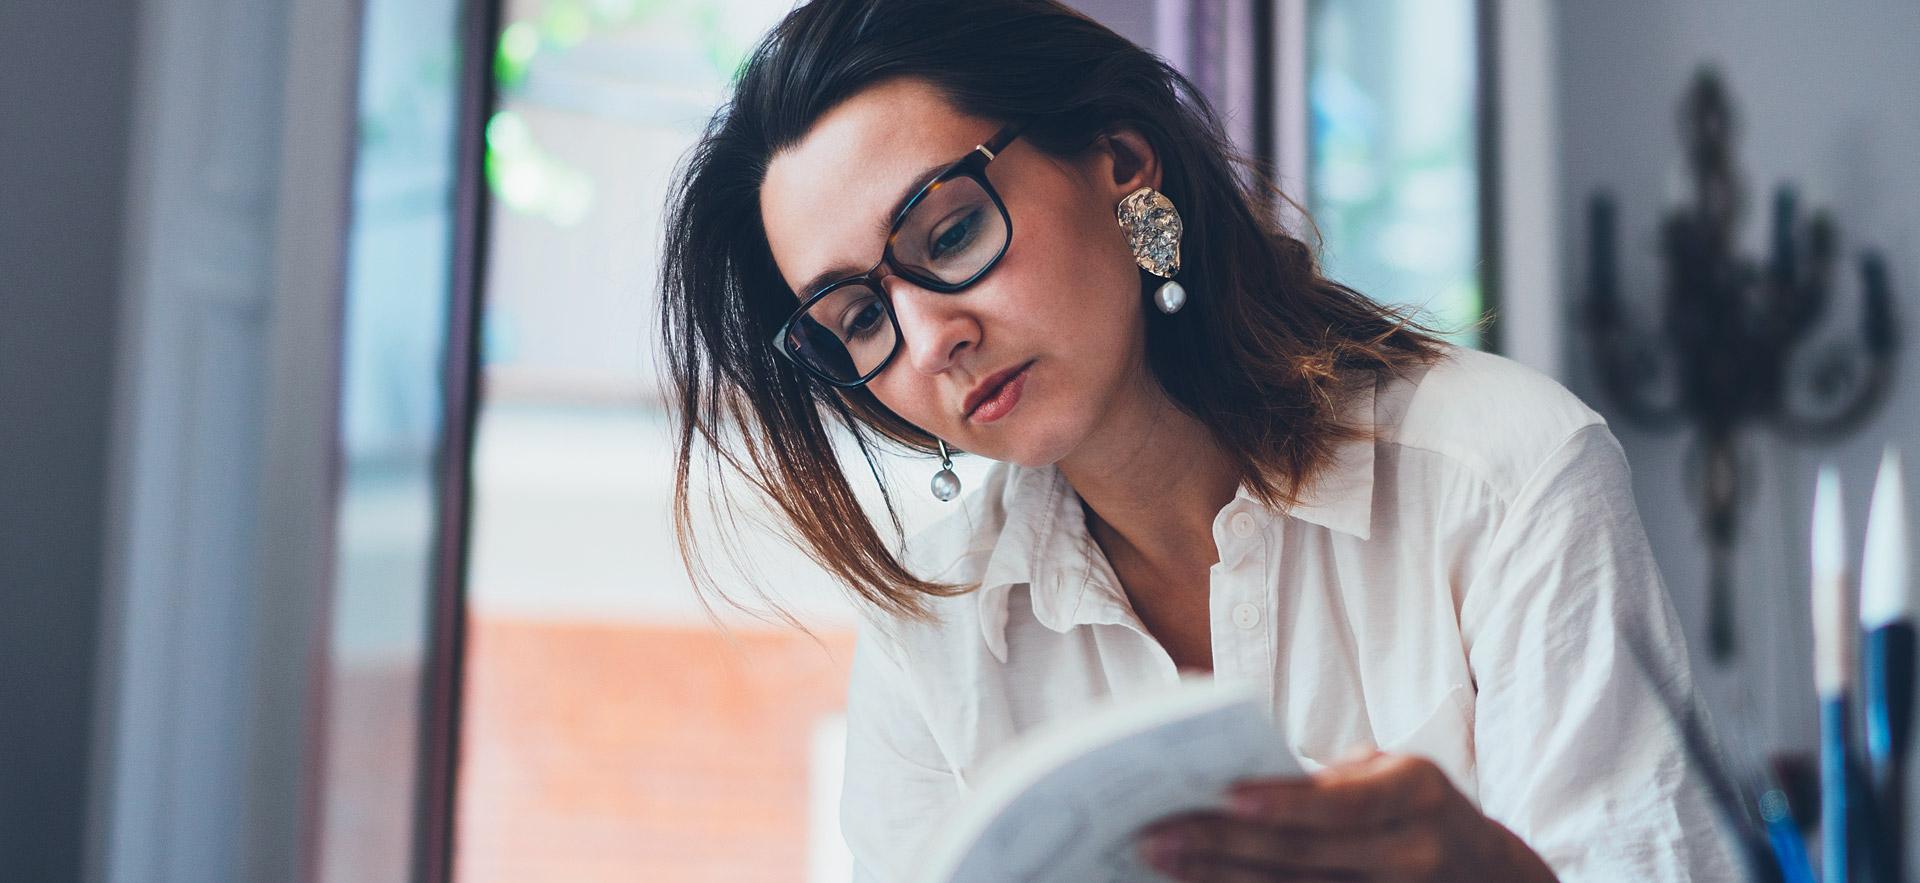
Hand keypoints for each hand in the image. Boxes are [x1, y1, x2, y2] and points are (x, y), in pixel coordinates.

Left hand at [1135, 749, 1557, 881]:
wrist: (1494, 876)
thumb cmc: (1422, 810)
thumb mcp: (1395, 777)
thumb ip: (1332, 781)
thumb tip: (1235, 776)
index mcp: (1416, 793)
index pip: (1341, 804)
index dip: (1283, 804)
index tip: (1224, 796)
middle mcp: (1412, 852)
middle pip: (1304, 858)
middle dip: (1221, 847)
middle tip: (1152, 833)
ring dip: (1219, 880)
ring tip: (1161, 860)